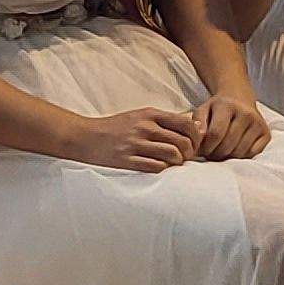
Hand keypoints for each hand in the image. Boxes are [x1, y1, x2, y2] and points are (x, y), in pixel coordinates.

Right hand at [67, 106, 198, 173]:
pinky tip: (160, 167)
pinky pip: (156, 166)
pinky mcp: (127, 160)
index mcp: (149, 114)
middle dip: (189, 152)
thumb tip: (195, 126)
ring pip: (172, 155)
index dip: (196, 137)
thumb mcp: (140, 116)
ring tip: (173, 164)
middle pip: (182, 141)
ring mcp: (135, 144)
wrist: (87, 137)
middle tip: (185, 157)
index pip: (185, 124)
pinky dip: (163, 169)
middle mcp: (144, 127)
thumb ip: (165, 120)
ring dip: (177, 162)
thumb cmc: (117, 127)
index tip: (194, 144)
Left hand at [187, 94, 271, 161]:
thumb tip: (199, 136)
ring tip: (221, 152)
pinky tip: (234, 150)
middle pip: (228, 145)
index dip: (206, 147)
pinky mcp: (266, 133)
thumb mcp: (203, 110)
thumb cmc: (217, 109)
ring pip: (240, 152)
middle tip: (211, 154)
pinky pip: (252, 154)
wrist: (239, 99)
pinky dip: (242, 157)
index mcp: (227, 105)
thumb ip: (197, 123)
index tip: (202, 150)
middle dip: (215, 154)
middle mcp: (245, 112)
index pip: (216, 134)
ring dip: (228, 157)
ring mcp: (258, 123)